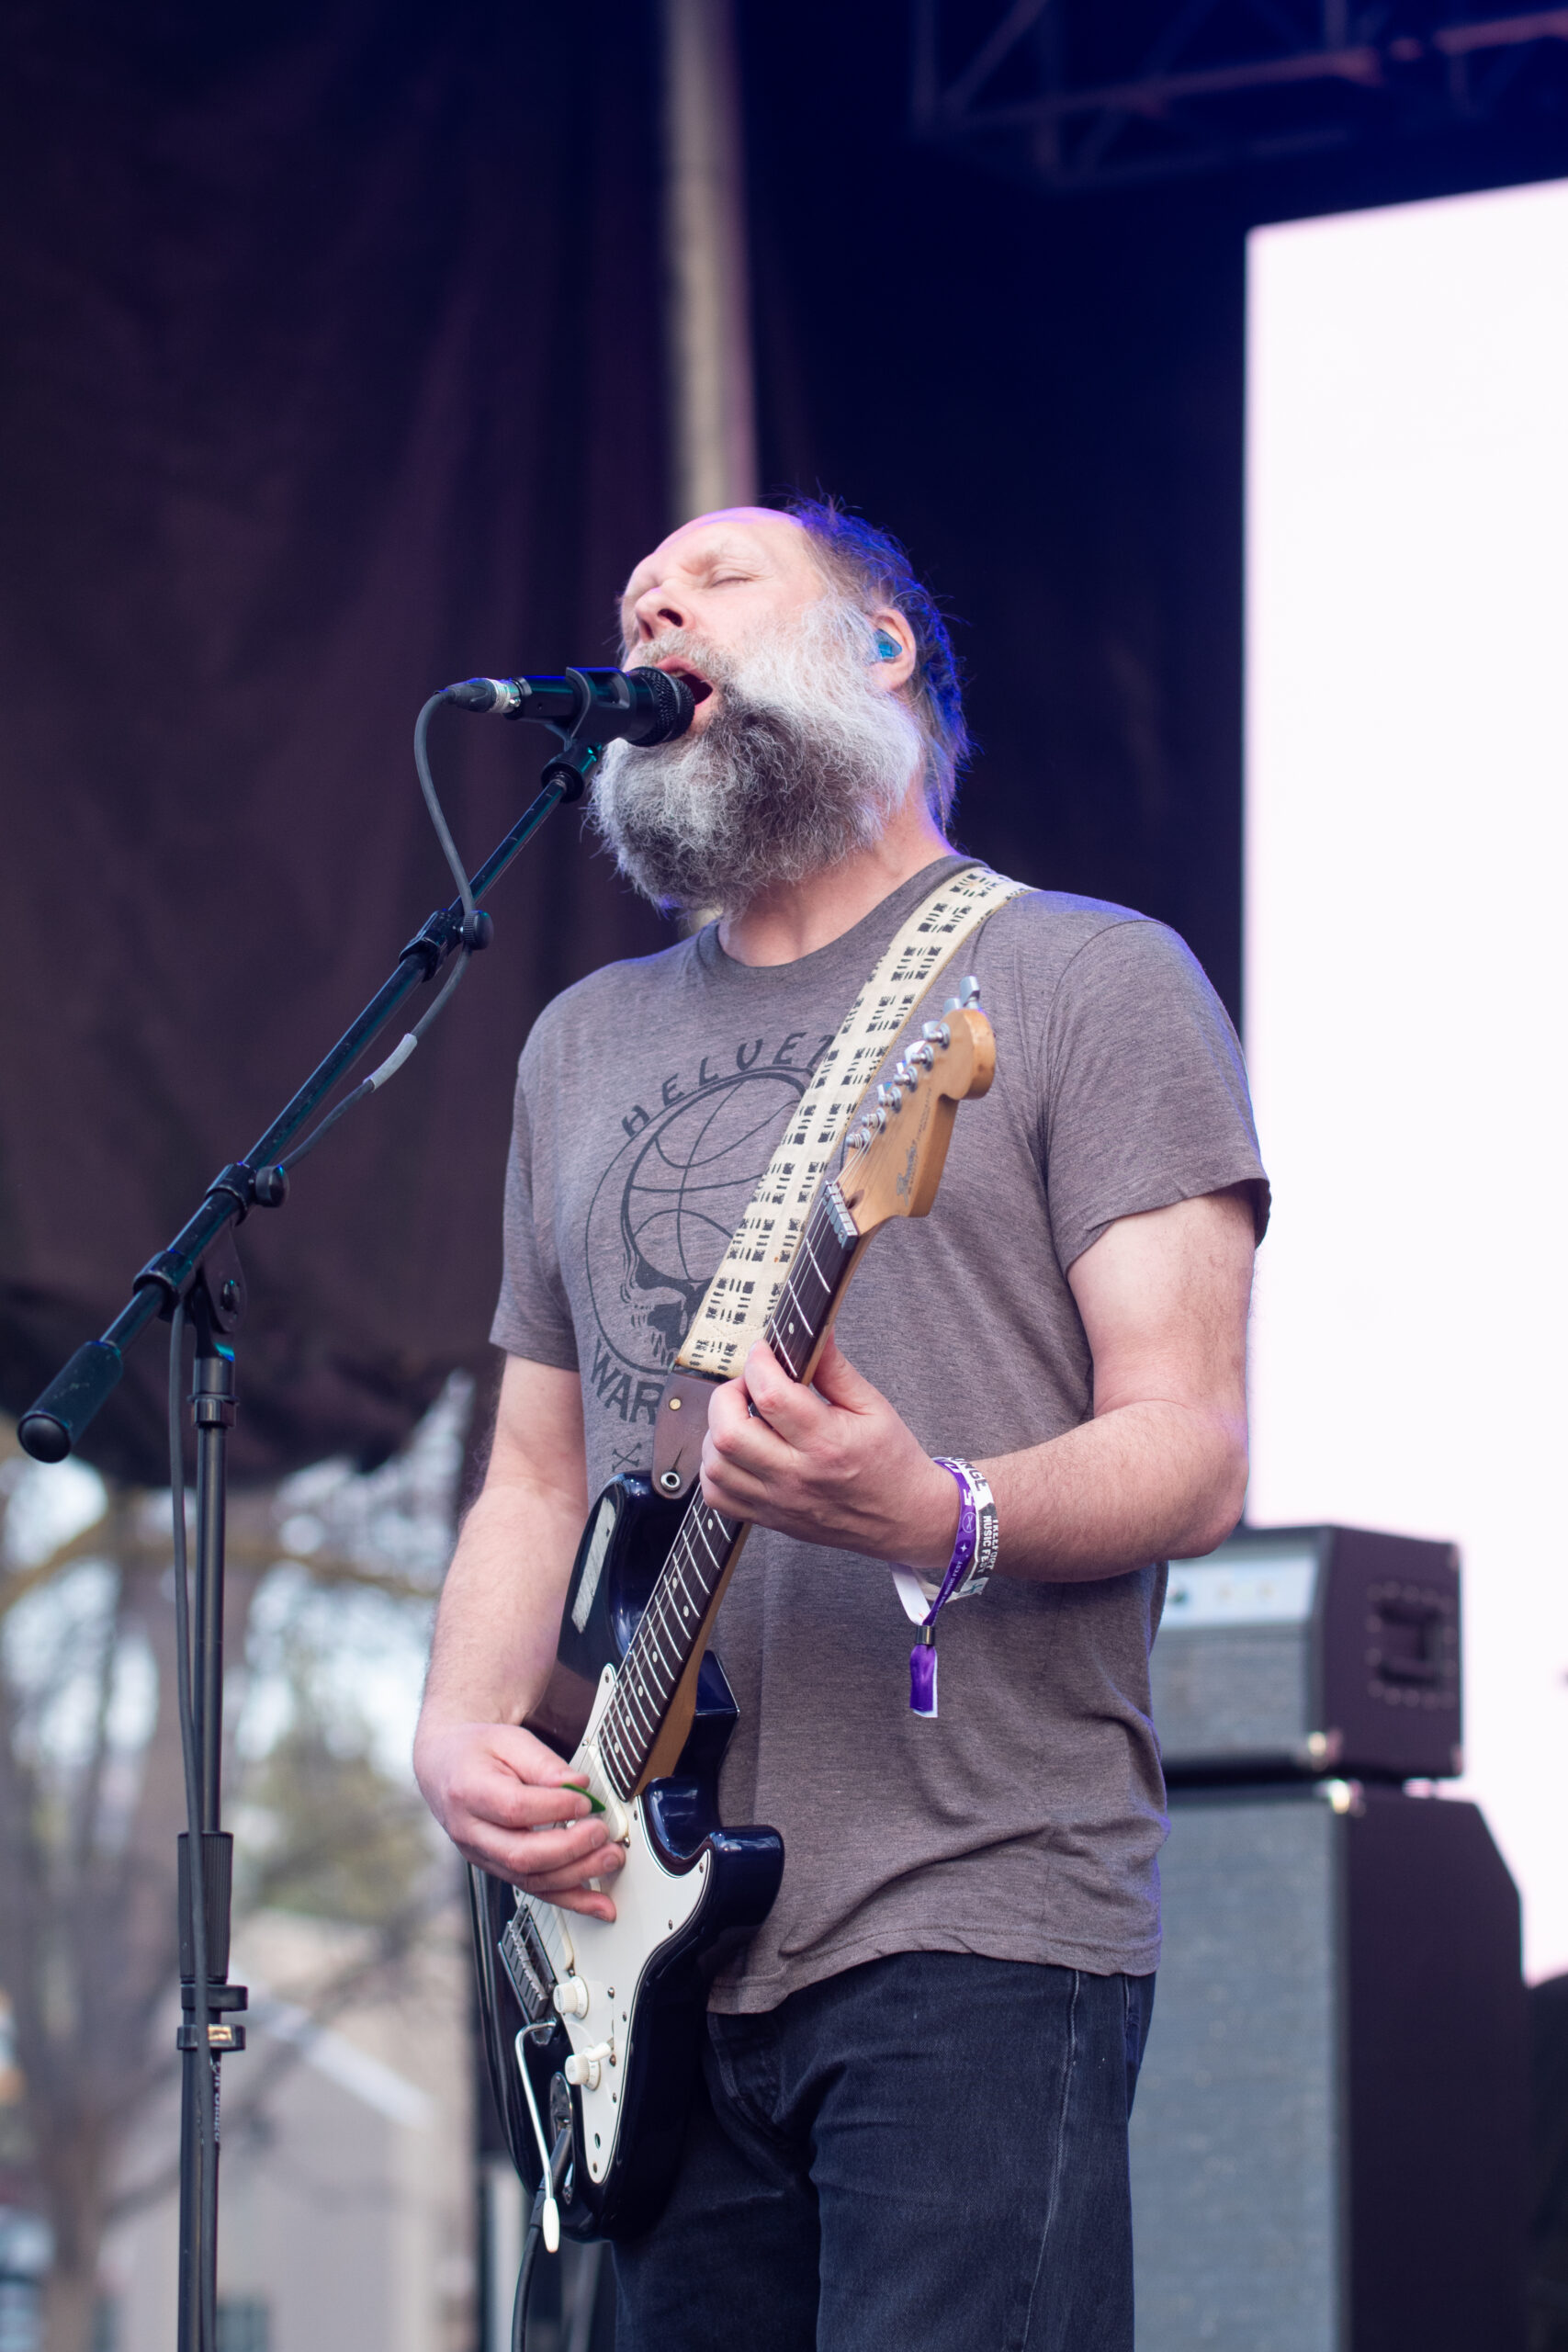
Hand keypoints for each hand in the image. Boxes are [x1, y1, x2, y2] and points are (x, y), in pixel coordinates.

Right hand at [414, 1718, 624, 1920]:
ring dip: (577, 1875)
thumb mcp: (509, 1740)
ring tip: (610, 1858)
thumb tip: (578, 1784)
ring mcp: (483, 1856)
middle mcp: (471, 1831)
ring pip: (529, 1879)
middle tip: (602, 1833)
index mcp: (469, 1791)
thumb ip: (544, 1763)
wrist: (446, 1768)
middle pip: (520, 1854)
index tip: (585, 1801)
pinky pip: (535, 1890)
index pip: (513, 1808)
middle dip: (569, 1848)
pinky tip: (599, 1904)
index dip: (554, 1808)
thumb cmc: (478, 1752)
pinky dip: (571, 1900)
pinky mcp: (498, 1868)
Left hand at [699, 1334, 959, 1571]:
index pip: (772, 1395)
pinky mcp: (768, 1517)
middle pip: (729, 1433)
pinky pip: (717, 1496)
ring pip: (715, 1466)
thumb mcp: (872, 1406)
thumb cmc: (892, 1463)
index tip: (764, 1351)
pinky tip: (738, 1452)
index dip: (759, 1363)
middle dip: (727, 1395)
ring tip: (744, 1418)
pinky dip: (715, 1468)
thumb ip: (835, 1369)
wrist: (905, 1520)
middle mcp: (797, 1476)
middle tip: (748, 1386)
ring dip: (718, 1431)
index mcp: (827, 1443)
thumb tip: (815, 1331)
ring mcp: (778, 1501)